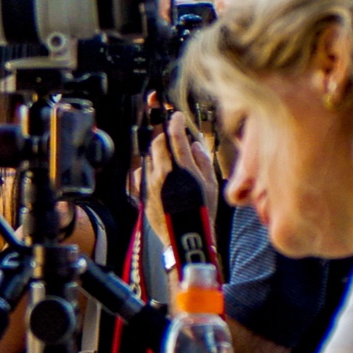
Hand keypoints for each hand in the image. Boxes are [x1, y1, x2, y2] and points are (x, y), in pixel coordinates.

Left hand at [145, 111, 219, 252]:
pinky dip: (147, 168)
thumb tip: (194, 144)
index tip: (176, 116)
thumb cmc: (203, 211)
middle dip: (163, 135)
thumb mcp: (211, 185)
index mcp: (184, 168)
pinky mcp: (143, 192)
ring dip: (157, 152)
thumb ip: (203, 161)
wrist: (185, 236)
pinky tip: (156, 172)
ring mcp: (151, 182)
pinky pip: (140, 173)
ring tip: (168, 157)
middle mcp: (164, 172)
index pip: (175, 136)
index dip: (175, 122)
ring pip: (149, 157)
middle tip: (171, 136)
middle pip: (157, 143)